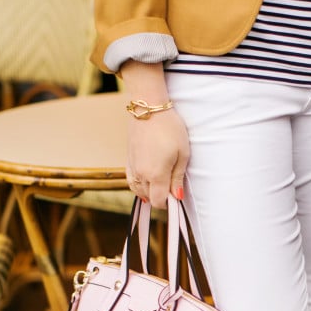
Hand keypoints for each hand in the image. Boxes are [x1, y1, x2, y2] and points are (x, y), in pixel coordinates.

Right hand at [122, 60, 189, 208]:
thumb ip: (177, 178)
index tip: (177, 195)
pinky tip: (148, 180)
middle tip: (173, 186)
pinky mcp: (128, 160)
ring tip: (162, 182)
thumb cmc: (170, 129)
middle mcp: (141, 174)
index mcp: (156, 175)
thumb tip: (177, 197)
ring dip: (150, 191)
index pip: (159, 202)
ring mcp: (132, 167)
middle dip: (161, 197)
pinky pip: (131, 181)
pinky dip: (140, 185)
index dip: (169, 203)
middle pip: (149, 198)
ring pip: (139, 191)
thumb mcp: (182, 153)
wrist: (148, 108)